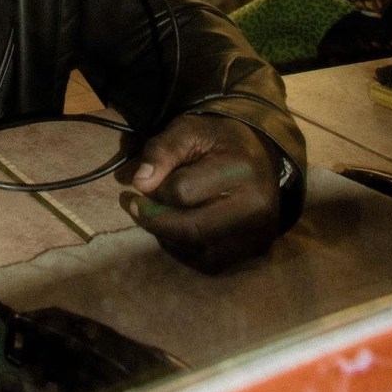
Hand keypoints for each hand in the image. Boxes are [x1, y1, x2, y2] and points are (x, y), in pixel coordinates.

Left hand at [120, 115, 281, 272]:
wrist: (259, 154)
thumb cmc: (218, 140)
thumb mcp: (188, 129)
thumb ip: (162, 151)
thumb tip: (140, 183)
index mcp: (241, 170)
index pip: (183, 192)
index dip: (154, 190)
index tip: (135, 185)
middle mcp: (256, 208)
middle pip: (191, 229)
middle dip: (153, 220)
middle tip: (132, 206)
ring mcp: (259, 234)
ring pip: (198, 250)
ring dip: (167, 236)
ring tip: (155, 214)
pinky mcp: (256, 251)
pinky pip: (209, 262)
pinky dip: (184, 248)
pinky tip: (176, 227)